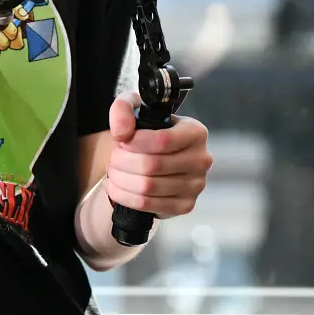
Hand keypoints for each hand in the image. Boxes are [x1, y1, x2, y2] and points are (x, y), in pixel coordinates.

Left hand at [104, 92, 211, 217]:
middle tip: (113, 158)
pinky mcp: (185, 205)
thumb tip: (122, 133)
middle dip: (123, 162)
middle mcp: (201, 159)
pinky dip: (125, 197)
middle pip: (152, 165)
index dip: (134, 142)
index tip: (121, 141)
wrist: (155, 157)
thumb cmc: (147, 132)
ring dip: (121, 180)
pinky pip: (148, 205)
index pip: (163, 140)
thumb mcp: (135, 108)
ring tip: (113, 172)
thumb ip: (123, 108)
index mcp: (195, 132)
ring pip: (148, 187)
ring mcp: (195, 185)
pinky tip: (117, 187)